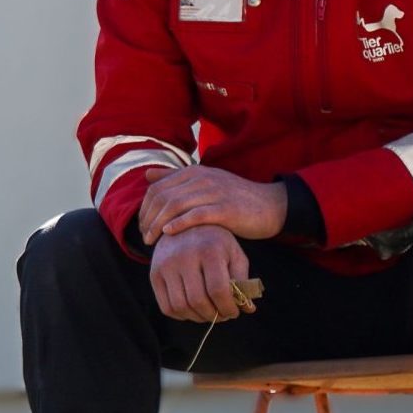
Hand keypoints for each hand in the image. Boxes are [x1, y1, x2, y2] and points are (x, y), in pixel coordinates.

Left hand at [138, 165, 286, 244]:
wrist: (270, 206)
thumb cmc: (234, 198)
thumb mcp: (204, 182)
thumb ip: (175, 178)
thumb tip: (147, 175)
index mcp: (194, 172)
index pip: (157, 188)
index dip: (144, 208)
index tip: (141, 226)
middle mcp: (202, 178)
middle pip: (163, 197)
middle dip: (148, 218)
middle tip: (144, 237)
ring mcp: (214, 192)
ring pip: (175, 205)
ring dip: (158, 224)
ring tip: (151, 240)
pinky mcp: (225, 209)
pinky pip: (196, 215)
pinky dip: (178, 223)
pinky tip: (168, 234)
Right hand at [150, 226, 252, 323]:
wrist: (183, 222)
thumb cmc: (215, 242)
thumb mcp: (234, 254)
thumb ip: (243, 280)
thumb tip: (248, 309)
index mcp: (209, 250)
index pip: (218, 290)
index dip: (228, 307)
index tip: (235, 312)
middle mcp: (184, 256)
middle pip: (198, 300)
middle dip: (214, 315)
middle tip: (222, 316)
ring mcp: (166, 265)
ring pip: (180, 306)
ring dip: (198, 318)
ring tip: (209, 314)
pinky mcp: (154, 274)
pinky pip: (166, 306)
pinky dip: (181, 315)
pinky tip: (193, 311)